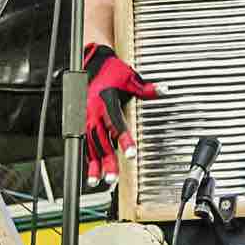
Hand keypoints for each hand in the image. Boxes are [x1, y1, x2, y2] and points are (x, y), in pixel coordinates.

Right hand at [82, 44, 160, 187]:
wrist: (91, 63)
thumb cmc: (110, 71)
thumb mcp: (130, 77)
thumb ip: (146, 88)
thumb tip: (164, 90)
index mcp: (105, 101)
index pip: (116, 123)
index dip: (124, 139)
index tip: (130, 153)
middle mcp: (92, 113)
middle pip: (101, 141)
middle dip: (107, 160)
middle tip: (113, 177)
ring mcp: (85, 119)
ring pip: (90, 145)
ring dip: (95, 164)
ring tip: (100, 181)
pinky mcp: (81, 123)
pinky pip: (84, 144)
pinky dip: (87, 159)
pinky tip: (91, 173)